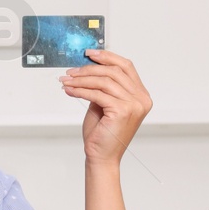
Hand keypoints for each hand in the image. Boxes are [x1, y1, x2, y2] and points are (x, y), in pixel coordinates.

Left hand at [60, 48, 151, 166]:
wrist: (102, 156)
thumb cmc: (102, 133)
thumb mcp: (103, 103)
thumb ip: (102, 86)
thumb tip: (88, 66)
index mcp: (140, 95)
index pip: (126, 67)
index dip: (107, 56)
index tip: (89, 53)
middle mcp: (141, 98)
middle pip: (114, 71)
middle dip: (89, 69)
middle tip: (71, 71)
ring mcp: (134, 104)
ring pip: (104, 81)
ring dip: (81, 79)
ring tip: (66, 81)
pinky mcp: (122, 111)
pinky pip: (97, 94)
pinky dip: (80, 90)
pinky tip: (70, 91)